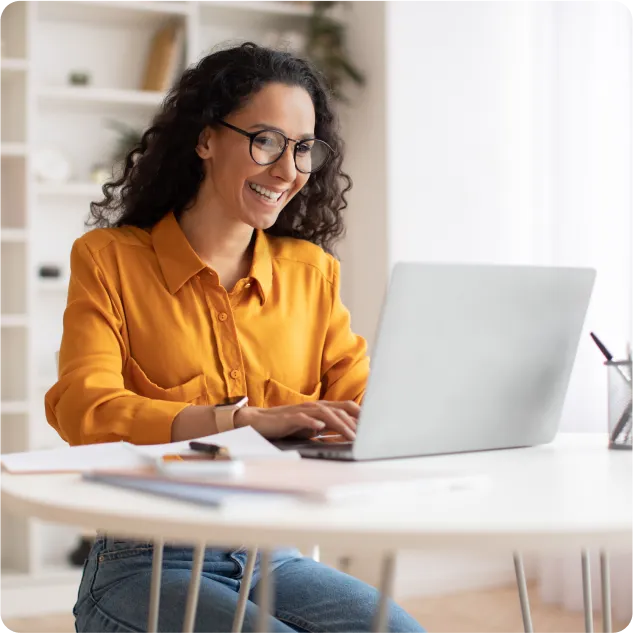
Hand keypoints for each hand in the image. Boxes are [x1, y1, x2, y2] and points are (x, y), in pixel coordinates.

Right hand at [234, 400, 359, 440]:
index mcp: (320, 408)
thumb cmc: (287, 425)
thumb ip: (326, 428)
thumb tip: (346, 436)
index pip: (345, 407)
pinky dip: (312, 423)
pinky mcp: (289, 417)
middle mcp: (314, 406)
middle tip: (365, 436)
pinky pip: (303, 419)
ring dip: (339, 424)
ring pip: (325, 414)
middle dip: (354, 423)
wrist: (260, 421)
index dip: (360, 414)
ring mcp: (302, 410)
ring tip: (350, 435)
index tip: (373, 425)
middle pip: (339, 410)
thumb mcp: (310, 427)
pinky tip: (320, 428)